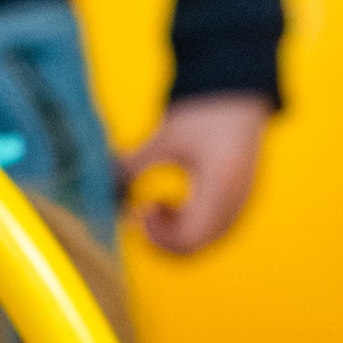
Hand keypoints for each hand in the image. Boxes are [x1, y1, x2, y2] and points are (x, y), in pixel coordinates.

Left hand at [122, 94, 271, 254]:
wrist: (237, 95)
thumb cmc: (203, 112)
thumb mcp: (164, 138)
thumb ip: (132, 165)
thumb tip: (102, 189)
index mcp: (221, 185)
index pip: (190, 238)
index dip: (158, 236)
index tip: (140, 211)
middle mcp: (237, 201)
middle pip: (196, 247)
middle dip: (162, 238)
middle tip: (140, 214)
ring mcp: (240, 205)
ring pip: (203, 243)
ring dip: (173, 233)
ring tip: (156, 205)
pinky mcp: (237, 203)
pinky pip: (211, 231)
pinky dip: (186, 226)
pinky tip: (170, 202)